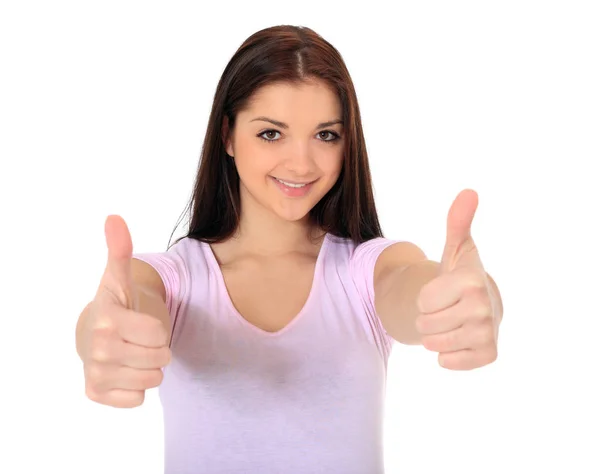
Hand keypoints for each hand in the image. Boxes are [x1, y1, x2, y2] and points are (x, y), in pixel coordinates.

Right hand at [81, 215, 170, 407]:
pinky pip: (138, 399)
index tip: (141, 321)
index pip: (159, 335)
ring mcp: (95, 374)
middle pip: (160, 359)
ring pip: (152, 380)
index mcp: (107, 320)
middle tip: (139, 338)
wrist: (96, 334)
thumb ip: (120, 249)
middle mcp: (97, 350)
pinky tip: (124, 370)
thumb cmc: (117, 305)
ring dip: (150, 367)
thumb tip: (114, 218)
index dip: (158, 328)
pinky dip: (137, 387)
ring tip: (133, 351)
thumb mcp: (121, 278)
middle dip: (157, 348)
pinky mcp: (96, 394)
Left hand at [415, 189, 499, 369]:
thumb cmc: (461, 274)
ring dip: (435, 335)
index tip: (442, 289)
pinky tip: (459, 339)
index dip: (426, 296)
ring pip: (432, 344)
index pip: (422, 300)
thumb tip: (469, 192)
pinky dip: (446, 354)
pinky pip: (447, 362)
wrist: (481, 305)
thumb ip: (457, 222)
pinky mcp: (488, 355)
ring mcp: (488, 334)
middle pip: (424, 324)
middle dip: (428, 316)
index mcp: (472, 281)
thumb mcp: (456, 248)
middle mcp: (484, 308)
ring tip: (451, 321)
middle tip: (446, 307)